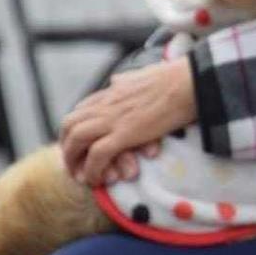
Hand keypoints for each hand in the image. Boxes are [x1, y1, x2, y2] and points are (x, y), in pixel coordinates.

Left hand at [60, 58, 196, 185]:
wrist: (189, 83)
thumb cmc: (176, 78)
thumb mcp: (144, 74)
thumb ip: (128, 79)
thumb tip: (118, 79)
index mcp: (113, 90)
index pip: (81, 109)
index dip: (75, 128)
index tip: (79, 143)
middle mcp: (107, 103)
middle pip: (70, 124)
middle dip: (66, 146)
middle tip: (73, 164)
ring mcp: (113, 118)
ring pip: (76, 140)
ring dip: (74, 161)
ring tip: (81, 176)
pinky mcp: (124, 133)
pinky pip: (97, 155)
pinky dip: (92, 169)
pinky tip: (96, 180)